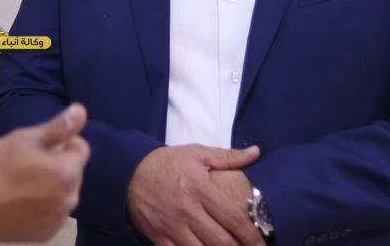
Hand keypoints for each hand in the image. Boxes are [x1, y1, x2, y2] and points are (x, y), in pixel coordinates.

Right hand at [0, 103, 89, 242]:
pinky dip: (44, 207)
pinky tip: (23, 202)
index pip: (81, 148)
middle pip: (73, 172)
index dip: (63, 142)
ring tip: (23, 184)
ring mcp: (58, 219)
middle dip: (57, 165)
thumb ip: (58, 127)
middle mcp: (70, 199)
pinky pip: (53, 213)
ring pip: (63, 193)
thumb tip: (82, 110)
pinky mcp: (47, 234)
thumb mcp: (25, 139)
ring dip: (52, 187)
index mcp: (67, 172)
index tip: (40, 146)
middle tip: (28, 164)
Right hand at [126, 144, 262, 245]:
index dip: (251, 235)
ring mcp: (172, 225)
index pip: (232, 218)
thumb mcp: (197, 154)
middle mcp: (188, 210)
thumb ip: (228, 157)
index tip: (262, 244)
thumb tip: (256, 152)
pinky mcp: (158, 236)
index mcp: (200, 189)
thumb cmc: (167, 162)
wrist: (128, 170)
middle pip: (220, 240)